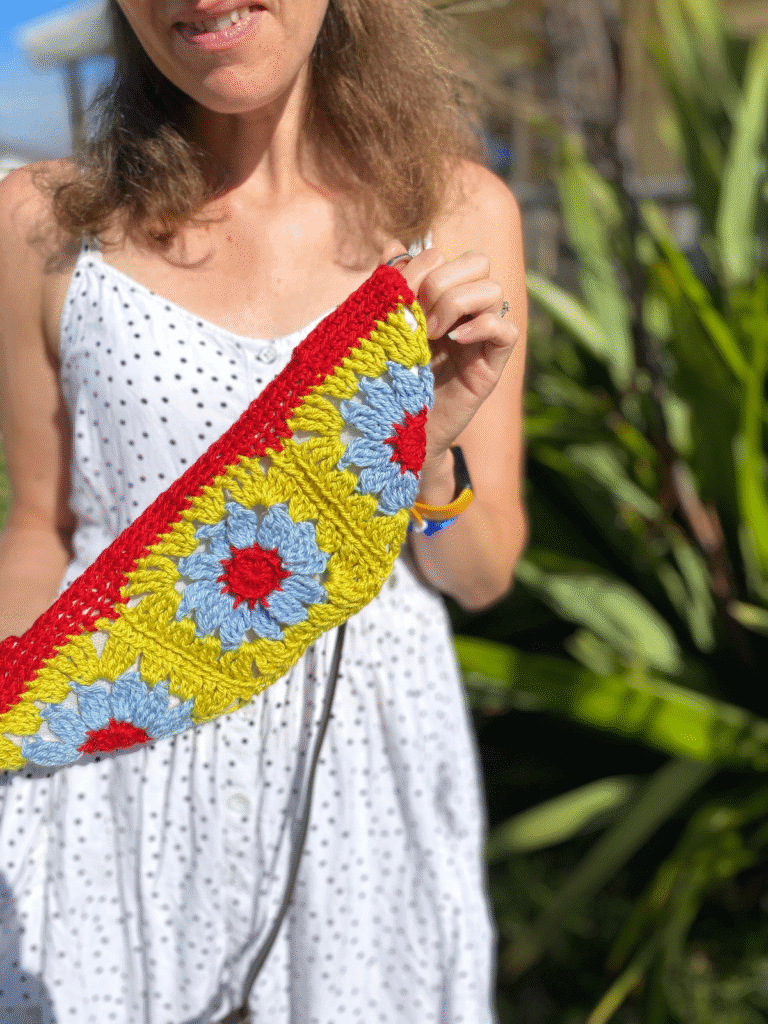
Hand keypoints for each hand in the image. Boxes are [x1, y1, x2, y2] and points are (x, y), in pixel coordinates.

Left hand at [381, 241, 518, 477]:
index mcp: (437, 297)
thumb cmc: (384, 377)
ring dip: (458, 304)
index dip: (425, 267)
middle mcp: (463, 311)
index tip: (401, 299)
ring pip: (494, 289)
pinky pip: (506, 330)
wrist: (392, 429)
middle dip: (444, 281)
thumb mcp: (380, 328)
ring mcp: (480, 336)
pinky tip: (456, 340)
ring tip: (432, 333)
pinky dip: (483, 326)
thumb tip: (393, 246)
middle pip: (478, 261)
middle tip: (420, 316)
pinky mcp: (491, 364)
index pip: (449, 255)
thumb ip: (387, 288)